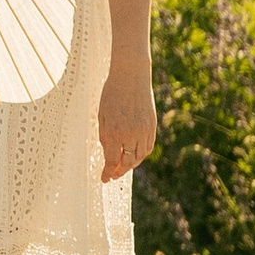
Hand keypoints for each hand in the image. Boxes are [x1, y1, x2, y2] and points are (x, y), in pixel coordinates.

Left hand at [98, 60, 157, 180]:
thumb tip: (108, 155)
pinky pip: (148, 147)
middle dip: (120, 171)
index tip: (104, 179)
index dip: (108, 172)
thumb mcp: (102, 115)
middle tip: (113, 174)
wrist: (131, 76)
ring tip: (123, 165)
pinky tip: (135, 155)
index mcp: (114, 132)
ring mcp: (144, 131)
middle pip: (128, 162)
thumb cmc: (112, 93)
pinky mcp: (152, 126)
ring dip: (132, 164)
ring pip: (140, 156)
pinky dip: (142, 154)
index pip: (112, 161)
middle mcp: (131, 134)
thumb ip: (105, 137)